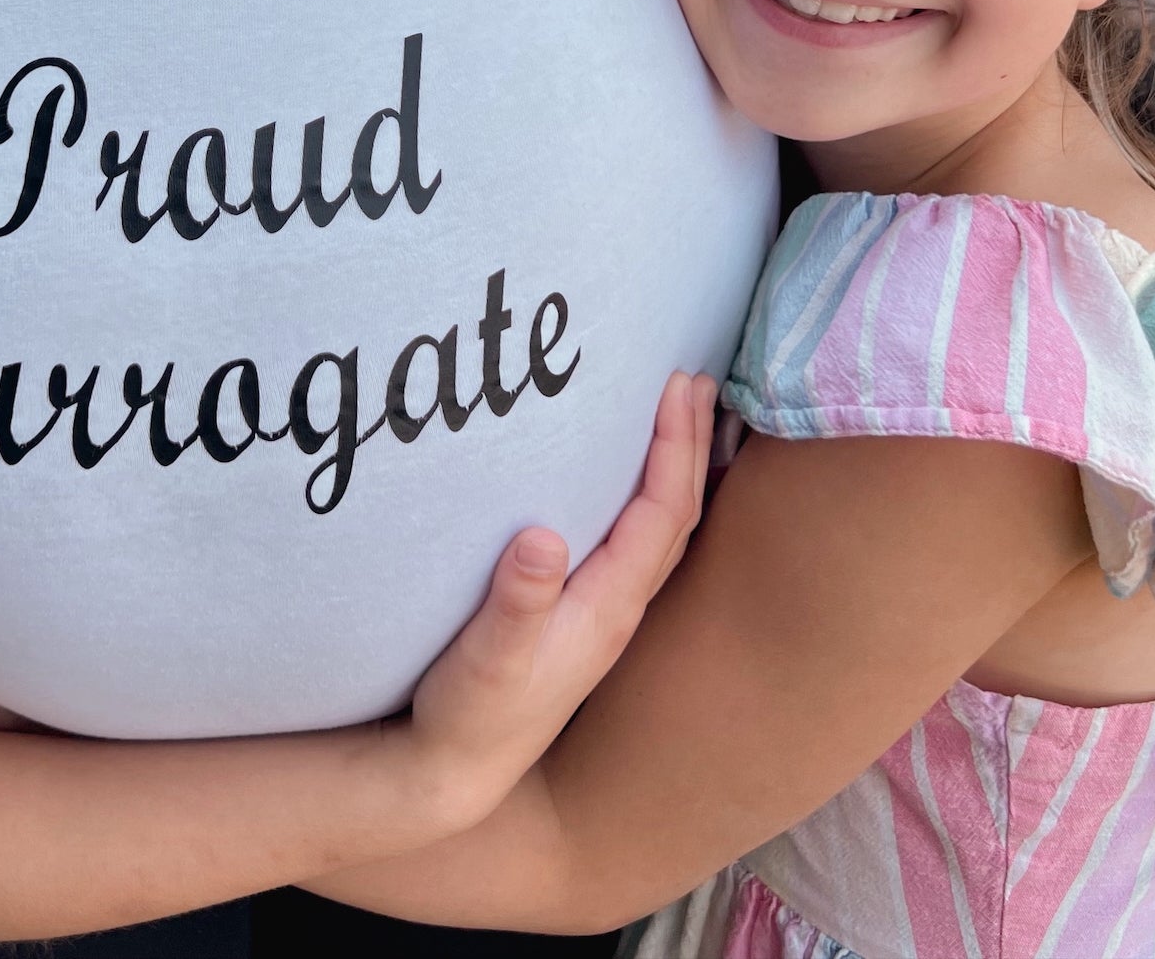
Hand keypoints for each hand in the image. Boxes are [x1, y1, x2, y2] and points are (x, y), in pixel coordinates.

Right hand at [405, 370, 716, 824]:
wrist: (456, 775)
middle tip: (698, 380)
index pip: (661, 515)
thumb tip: (543, 538)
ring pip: (661, 531)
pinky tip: (633, 483)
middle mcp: (618, 610)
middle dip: (691, 446)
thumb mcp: (485, 659)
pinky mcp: (581, 619)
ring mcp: (603, 617)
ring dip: (676, 469)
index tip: (680, 386)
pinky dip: (649, 498)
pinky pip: (636, 544)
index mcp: (606, 609)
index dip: (675, 449)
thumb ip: (516, 601)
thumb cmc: (468, 715)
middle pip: (677, 516)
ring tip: (683, 417)